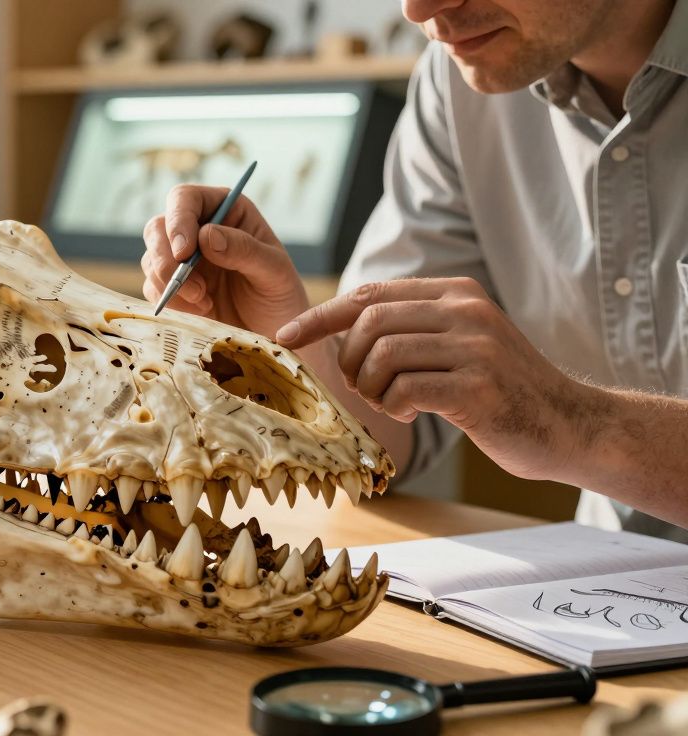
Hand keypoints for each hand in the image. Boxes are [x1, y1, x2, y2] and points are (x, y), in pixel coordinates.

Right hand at [141, 184, 308, 336]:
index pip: (185, 199)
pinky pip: (153, 287)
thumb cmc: (280, 296)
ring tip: (205, 302)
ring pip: (151, 259)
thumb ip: (244, 250)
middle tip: (194, 289)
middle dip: (167, 259)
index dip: (178, 221)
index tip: (185, 252)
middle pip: (158, 228)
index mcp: (225, 211)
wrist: (273, 334)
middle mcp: (198, 229)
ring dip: (171, 284)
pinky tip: (202, 310)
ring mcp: (183, 259)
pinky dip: (171, 301)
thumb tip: (206, 236)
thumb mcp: (274, 271)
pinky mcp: (173, 287)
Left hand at [276, 277, 599, 480]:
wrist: (569, 425)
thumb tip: (340, 331)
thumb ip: (412, 328)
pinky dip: (395, 407)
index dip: (320, 316)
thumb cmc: (500, 390)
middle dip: (350, 362)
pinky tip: (415, 414)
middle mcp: (466, 311)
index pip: (368, 295)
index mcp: (455, 293)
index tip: (285, 336)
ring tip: (393, 403)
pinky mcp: (479, 387)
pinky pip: (405, 390)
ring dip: (372, 388)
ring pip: (383, 355)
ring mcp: (476, 348)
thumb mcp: (458, 343)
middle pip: (369, 322)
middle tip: (365, 389)